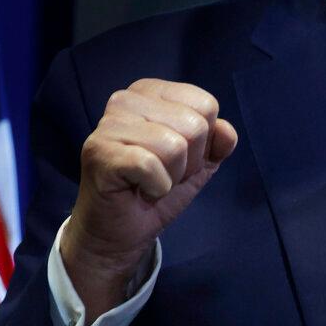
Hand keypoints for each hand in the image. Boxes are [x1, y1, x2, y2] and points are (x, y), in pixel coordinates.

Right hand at [61, 79, 236, 322]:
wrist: (120, 233)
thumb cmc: (155, 190)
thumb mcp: (198, 163)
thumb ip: (217, 142)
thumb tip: (226, 130)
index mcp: (150, 92)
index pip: (206, 104)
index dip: (202, 143)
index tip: (176, 159)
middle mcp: (126, 99)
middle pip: (194, 125)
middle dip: (188, 162)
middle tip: (161, 175)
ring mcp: (109, 124)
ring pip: (174, 146)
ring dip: (171, 177)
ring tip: (148, 182)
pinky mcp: (100, 152)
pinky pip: (150, 165)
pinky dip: (155, 188)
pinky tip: (138, 190)